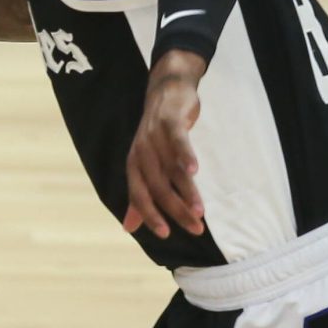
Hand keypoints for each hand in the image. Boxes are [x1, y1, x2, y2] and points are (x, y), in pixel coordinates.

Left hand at [122, 55, 205, 238]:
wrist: (166, 92)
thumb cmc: (157, 136)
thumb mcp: (147, 165)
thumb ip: (139, 196)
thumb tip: (128, 228)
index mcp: (134, 166)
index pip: (139, 196)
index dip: (150, 216)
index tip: (166, 235)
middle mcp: (141, 154)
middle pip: (157, 187)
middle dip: (175, 210)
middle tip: (196, 228)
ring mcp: (154, 137)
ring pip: (170, 169)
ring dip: (186, 192)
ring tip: (200, 211)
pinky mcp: (170, 122)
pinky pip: (177, 141)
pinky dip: (185, 156)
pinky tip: (194, 171)